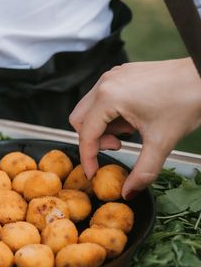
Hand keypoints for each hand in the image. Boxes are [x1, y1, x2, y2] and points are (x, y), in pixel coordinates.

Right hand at [69, 58, 200, 198]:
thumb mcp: (162, 142)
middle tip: (117, 146)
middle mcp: (105, 83)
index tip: (93, 172)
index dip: (88, 157)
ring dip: (103, 126)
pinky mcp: (121, 74)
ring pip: (90, 108)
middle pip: (80, 119)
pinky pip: (103, 98)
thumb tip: (129, 191)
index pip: (86, 134)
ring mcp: (112, 76)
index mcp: (109, 97)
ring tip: (129, 132)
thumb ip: (142, 171)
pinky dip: (111, 114)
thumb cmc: (186, 99)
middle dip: (94, 139)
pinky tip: (133, 120)